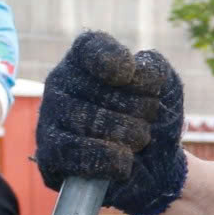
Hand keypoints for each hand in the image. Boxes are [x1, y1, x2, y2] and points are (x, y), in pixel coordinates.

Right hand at [36, 31, 186, 214]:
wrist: (152, 166)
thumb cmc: (154, 119)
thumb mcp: (165, 87)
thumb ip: (154, 68)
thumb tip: (130, 69)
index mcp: (85, 61)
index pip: (90, 47)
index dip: (110, 58)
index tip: (128, 73)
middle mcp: (61, 83)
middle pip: (99, 90)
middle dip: (139, 109)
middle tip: (148, 120)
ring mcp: (50, 118)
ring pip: (87, 122)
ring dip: (129, 135)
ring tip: (139, 140)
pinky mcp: (48, 155)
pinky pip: (73, 153)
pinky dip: (108, 159)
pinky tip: (125, 162)